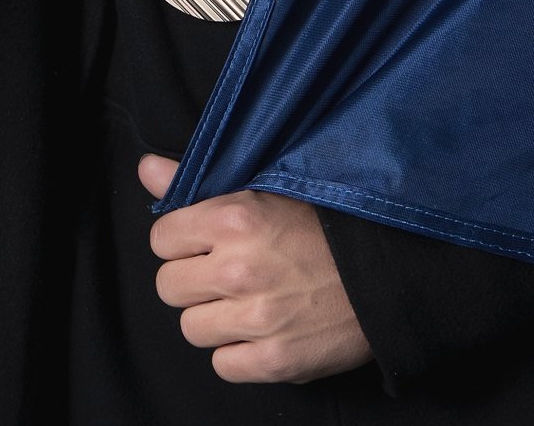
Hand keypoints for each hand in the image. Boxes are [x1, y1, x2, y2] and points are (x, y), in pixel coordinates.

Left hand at [139, 154, 372, 383]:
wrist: (387, 272)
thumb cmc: (324, 227)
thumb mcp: (261, 190)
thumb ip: (196, 185)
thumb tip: (146, 168)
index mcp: (233, 219)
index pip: (161, 238)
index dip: (181, 242)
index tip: (204, 245)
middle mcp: (239, 269)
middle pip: (169, 287)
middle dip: (193, 282)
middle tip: (225, 276)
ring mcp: (257, 319)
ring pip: (191, 329)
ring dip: (214, 320)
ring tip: (246, 304)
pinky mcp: (276, 360)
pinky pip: (223, 365)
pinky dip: (239, 354)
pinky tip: (261, 333)